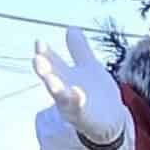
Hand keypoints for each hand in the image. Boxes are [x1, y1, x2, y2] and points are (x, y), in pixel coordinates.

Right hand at [32, 27, 126, 146]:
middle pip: (51, 78)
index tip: (39, 42)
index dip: (44, 53)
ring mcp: (73, 104)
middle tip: (37, 58)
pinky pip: (78, 110)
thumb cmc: (96, 94)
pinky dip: (76, 102)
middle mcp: (64, 90)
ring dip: (54, 87)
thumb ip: (79, 49)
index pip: (51, 62)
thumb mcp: (88, 67)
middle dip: (44, 69)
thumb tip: (71, 28)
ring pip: (60, 96)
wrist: (112, 121)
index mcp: (64, 76)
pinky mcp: (84, 117)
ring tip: (50, 78)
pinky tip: (77, 93)